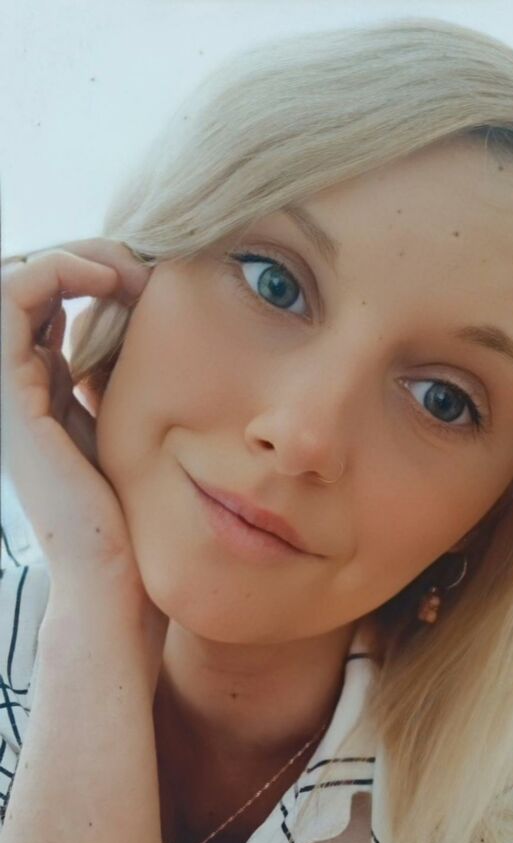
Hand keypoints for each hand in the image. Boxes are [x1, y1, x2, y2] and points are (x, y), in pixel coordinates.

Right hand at [1, 240, 164, 642]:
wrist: (112, 575)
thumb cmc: (134, 512)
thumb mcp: (136, 429)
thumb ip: (132, 387)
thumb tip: (160, 336)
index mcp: (46, 390)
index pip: (51, 303)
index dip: (93, 274)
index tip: (151, 281)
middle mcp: (20, 383)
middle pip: (33, 285)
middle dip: (85, 259)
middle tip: (139, 266)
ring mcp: (10, 387)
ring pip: (17, 280)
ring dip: (74, 258)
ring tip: (126, 270)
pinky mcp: (12, 393)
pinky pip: (13, 300)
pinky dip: (60, 273)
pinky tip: (113, 282)